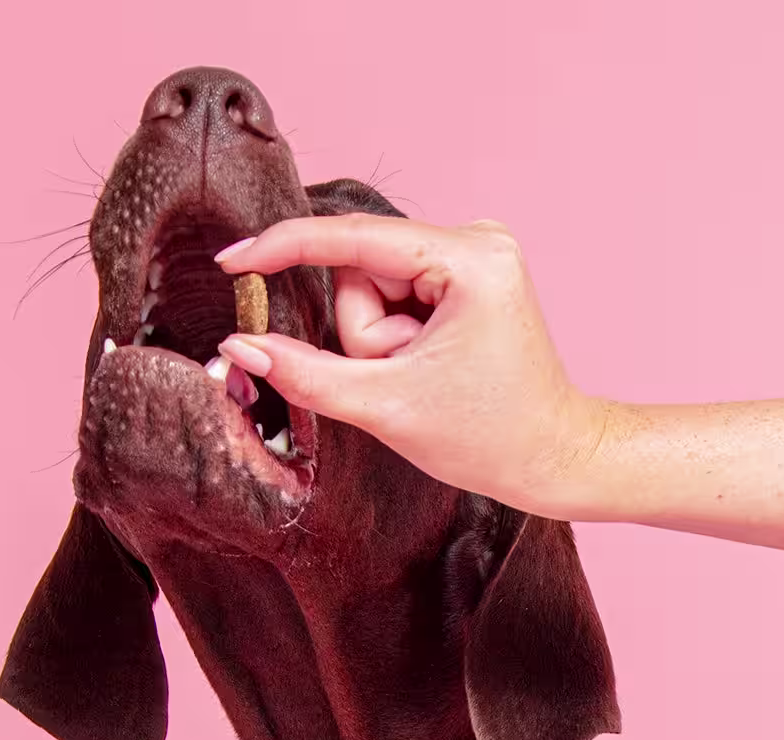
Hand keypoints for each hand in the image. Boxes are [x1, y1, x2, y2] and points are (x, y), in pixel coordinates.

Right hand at [215, 215, 607, 516]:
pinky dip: (392, 333)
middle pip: (360, 268)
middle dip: (362, 331)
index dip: (285, 248)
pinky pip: (393, 291)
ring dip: (377, 338)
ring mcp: (474, 253)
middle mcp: (477, 239)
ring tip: (420, 376)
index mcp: (470, 260)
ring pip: (371, 283)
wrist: (551, 456)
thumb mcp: (384, 407)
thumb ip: (304, 373)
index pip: (352, 239)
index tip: (232, 260)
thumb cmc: (488, 437)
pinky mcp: (468, 273)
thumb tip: (239, 345)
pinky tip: (428, 363)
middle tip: (400, 377)